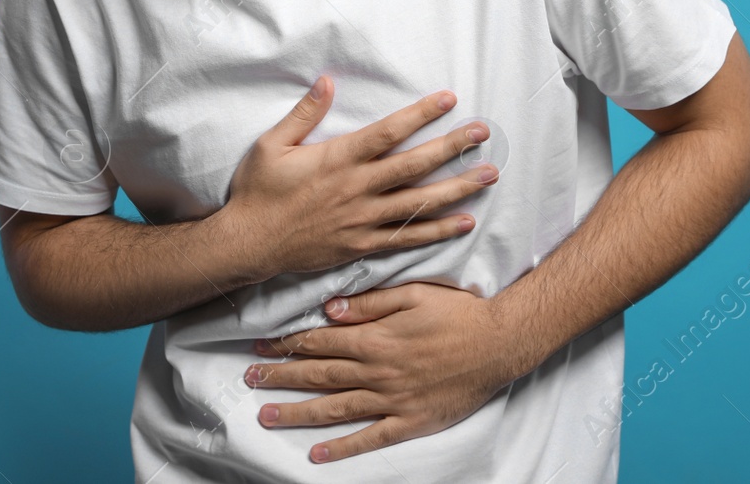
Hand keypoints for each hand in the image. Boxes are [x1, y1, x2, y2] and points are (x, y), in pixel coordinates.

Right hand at [218, 78, 499, 281]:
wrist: (248, 244)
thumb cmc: (258, 191)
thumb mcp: (272, 144)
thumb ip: (304, 113)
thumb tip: (328, 81)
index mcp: (338, 159)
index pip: (388, 132)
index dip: (420, 115)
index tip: (448, 99)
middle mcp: (356, 189)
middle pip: (414, 165)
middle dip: (451, 147)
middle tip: (483, 133)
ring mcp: (362, 220)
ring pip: (419, 202)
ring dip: (457, 188)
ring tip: (488, 175)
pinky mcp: (362, 245)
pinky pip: (408, 238)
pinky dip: (438, 231)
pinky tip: (464, 221)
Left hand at [243, 281, 518, 462]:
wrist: (500, 344)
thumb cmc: (458, 313)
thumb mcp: (413, 294)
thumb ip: (369, 303)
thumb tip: (329, 309)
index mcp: (376, 337)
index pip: (320, 341)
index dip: (286, 343)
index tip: (260, 345)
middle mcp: (378, 371)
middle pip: (319, 374)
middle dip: (280, 376)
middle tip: (249, 380)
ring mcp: (394, 400)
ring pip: (335, 408)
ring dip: (297, 412)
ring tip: (266, 415)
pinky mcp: (411, 422)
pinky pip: (371, 439)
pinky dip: (343, 449)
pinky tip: (317, 455)